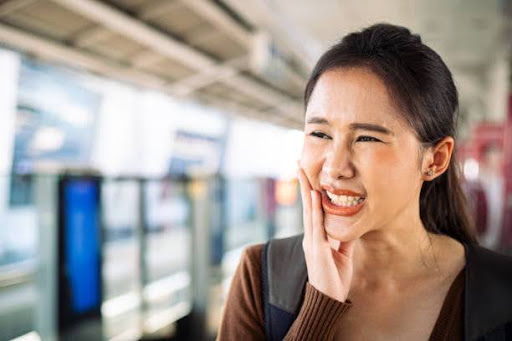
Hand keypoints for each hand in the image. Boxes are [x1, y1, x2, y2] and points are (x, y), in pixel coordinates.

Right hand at [297, 165, 355, 302]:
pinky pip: (317, 225)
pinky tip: (317, 196)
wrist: (327, 300)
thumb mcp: (342, 257)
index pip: (312, 209)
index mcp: (316, 237)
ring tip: (304, 172)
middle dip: (304, 184)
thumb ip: (343, 241)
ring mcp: (312, 242)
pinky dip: (316, 210)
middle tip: (299, 163)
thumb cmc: (334, 280)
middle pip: (307, 205)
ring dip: (307, 191)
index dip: (310, 191)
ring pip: (309, 211)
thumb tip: (350, 229)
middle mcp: (311, 236)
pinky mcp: (317, 250)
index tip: (308, 174)